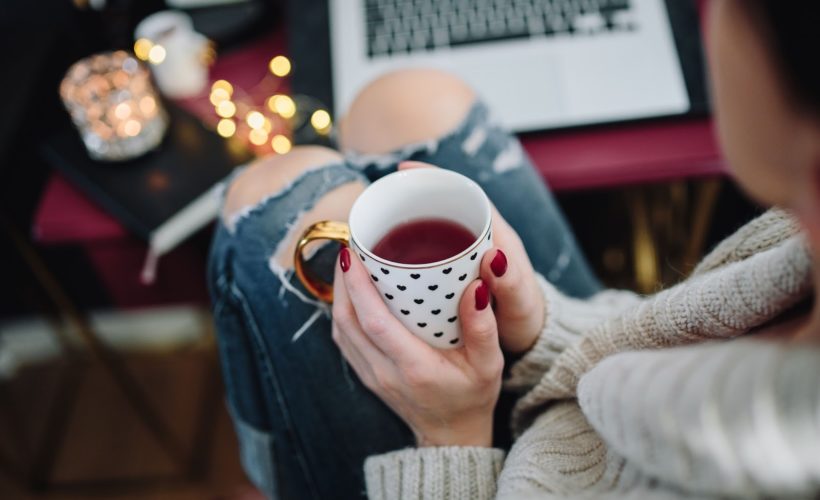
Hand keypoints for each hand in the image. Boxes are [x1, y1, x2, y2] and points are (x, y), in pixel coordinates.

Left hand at [331, 247, 502, 447]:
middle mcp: (385, 372)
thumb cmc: (473, 397)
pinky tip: (351, 290)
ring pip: (340, 329)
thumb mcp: (490, 364)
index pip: (373, 322)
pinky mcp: (366, 374)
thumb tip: (477, 286)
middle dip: (343, 279)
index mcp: (414, 367)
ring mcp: (371, 375)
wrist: (453, 436)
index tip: (354, 252)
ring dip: (339, 293)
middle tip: (350, 244)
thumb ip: (482, 326)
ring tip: (349, 260)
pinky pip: (344, 338)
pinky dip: (342, 310)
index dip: (358, 286)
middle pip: (348, 321)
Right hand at [399, 161, 545, 353]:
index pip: (463, 193)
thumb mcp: (521, 304)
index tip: (404, 171)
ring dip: (405, 225)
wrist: (530, 341)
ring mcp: (463, 256)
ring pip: (431, 231)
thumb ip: (511, 283)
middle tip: (380, 200)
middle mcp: (478, 240)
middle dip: (411, 198)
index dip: (434, 178)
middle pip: (441, 207)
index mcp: (496, 236)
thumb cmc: (528, 319)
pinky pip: (427, 254)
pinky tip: (386, 261)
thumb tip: (495, 257)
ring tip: (375, 226)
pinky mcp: (452, 274)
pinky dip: (408, 252)